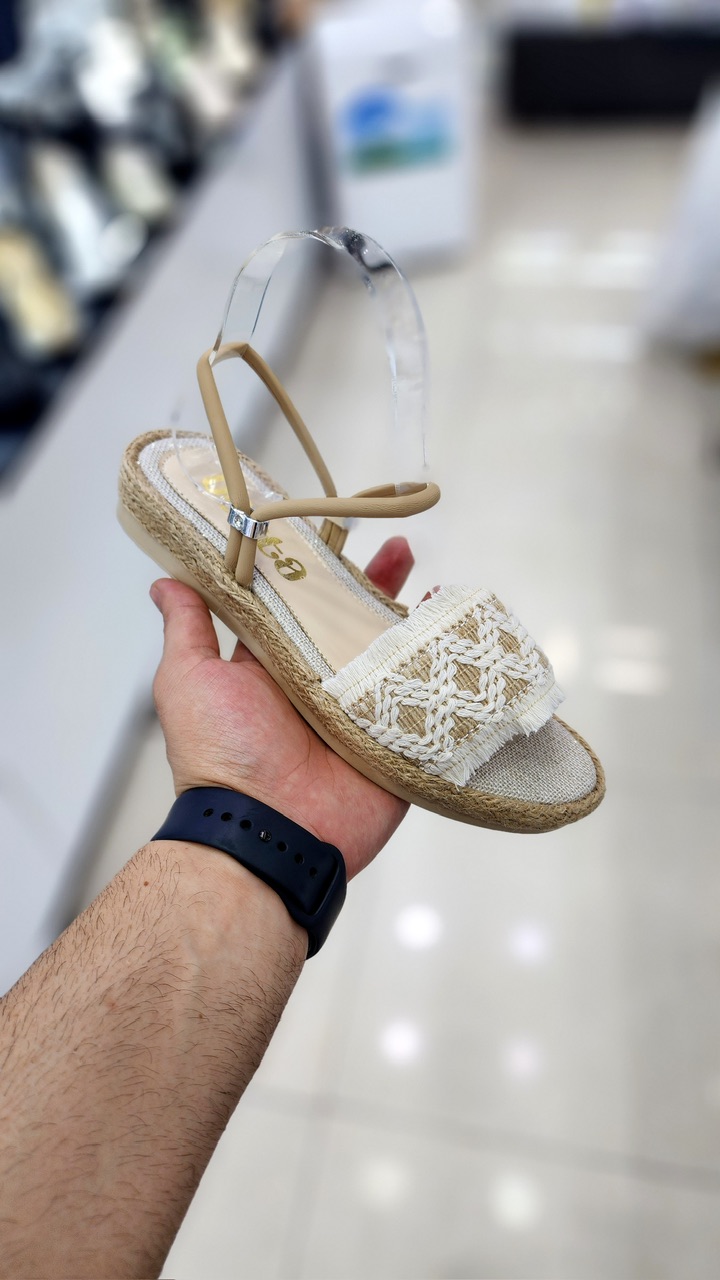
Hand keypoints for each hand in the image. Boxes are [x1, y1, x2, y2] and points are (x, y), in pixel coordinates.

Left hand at [150, 537, 413, 879]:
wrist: (266, 832)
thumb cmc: (220, 756)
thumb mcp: (189, 680)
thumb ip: (188, 629)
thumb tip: (166, 581)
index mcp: (273, 669)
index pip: (300, 608)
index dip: (318, 573)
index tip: (335, 534)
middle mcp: (317, 687)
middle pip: (354, 625)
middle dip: (378, 586)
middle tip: (401, 548)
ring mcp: (359, 715)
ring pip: (394, 658)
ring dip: (416, 622)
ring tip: (438, 586)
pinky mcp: (394, 744)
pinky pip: (425, 705)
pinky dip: (445, 674)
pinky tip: (461, 639)